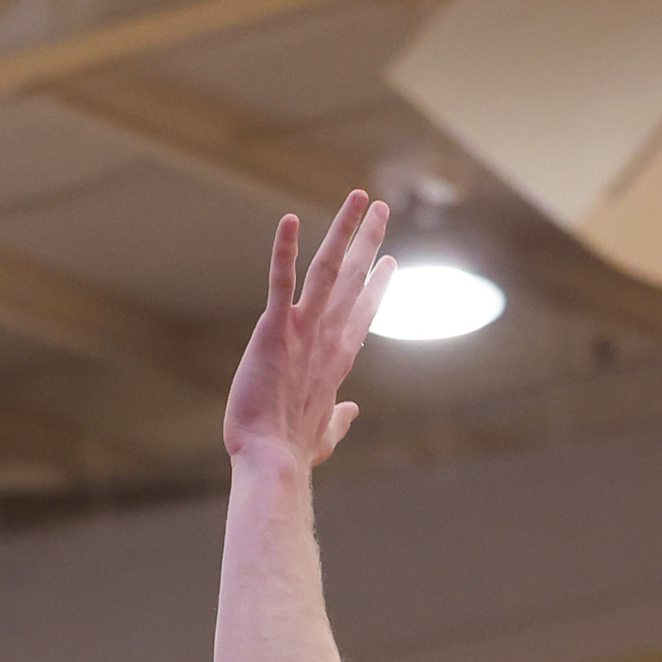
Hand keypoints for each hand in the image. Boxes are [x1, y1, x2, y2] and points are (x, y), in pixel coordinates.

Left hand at [223, 193, 390, 474]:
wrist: (272, 464)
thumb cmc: (293, 455)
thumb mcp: (323, 435)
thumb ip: (339, 419)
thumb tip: (353, 411)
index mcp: (336, 361)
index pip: (362, 314)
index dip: (375, 286)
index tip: (389, 262)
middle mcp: (327, 339)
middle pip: (353, 280)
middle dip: (368, 243)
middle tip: (381, 210)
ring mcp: (303, 332)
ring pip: (329, 270)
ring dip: (345, 230)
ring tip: (359, 197)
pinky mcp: (275, 331)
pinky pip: (280, 282)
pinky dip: (284, 250)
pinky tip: (289, 220)